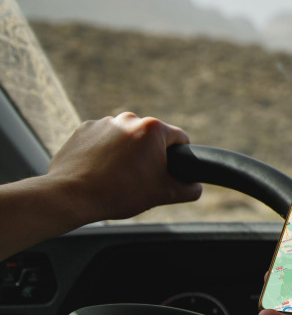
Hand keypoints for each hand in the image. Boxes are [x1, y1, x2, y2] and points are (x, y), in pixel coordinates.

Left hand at [47, 112, 202, 222]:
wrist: (71, 196)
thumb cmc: (119, 193)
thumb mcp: (164, 194)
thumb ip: (189, 189)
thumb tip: (195, 187)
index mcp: (153, 129)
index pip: (180, 139)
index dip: (180, 158)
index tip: (170, 172)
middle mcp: (129, 118)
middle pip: (151, 138)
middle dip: (150, 156)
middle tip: (142, 180)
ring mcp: (104, 122)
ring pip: (127, 139)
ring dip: (128, 154)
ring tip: (118, 178)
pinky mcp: (84, 130)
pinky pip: (104, 140)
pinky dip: (106, 153)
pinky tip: (101, 172)